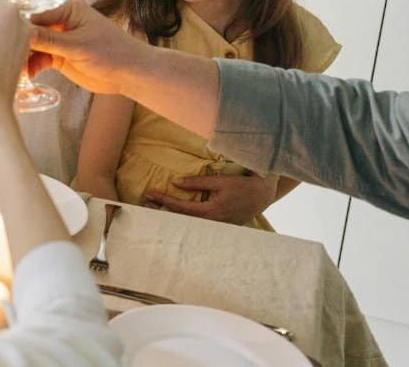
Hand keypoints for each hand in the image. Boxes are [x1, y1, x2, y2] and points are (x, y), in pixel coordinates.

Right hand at [26, 0, 147, 94]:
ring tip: (14, 68)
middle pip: (29, 28)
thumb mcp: (77, 46)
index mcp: (65, 7)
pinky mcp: (58, 55)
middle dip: (16, 41)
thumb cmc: (111, 52)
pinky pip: (38, 58)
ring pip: (31, 45)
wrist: (130, 74)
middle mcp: (58, 20)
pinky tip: (27, 75)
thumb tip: (20, 32)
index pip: (34, 12)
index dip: (16, 22)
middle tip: (1, 53)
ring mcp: (57, 38)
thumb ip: (48, 39)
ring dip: (23, 56)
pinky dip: (31, 66)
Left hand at [144, 173, 278, 224]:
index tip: (149, 194)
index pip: (181, 208)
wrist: (263, 195)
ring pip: (188, 223)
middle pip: (181, 219)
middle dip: (162, 211)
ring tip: (154, 208)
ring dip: (171, 215)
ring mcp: (216, 227)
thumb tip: (175, 183)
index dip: (164, 200)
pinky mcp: (220, 227)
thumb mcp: (219, 181)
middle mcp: (212, 223)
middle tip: (144, 204)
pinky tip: (173, 214)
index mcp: (211, 211)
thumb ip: (197, 182)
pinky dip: (183, 219)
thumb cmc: (242, 186)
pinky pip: (198, 224)